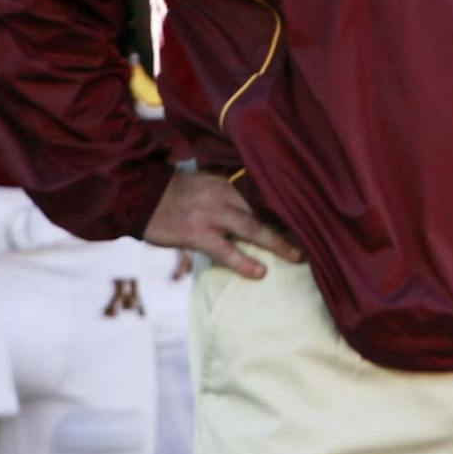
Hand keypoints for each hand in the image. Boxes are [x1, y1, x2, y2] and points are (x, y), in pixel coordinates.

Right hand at [142, 170, 302, 279]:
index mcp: (225, 181)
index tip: (308, 212)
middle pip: (263, 208)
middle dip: (289, 222)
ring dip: (276, 242)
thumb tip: (251, 208)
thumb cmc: (173, 193)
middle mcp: (222, 194)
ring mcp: (210, 214)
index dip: (284, 205)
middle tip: (312, 236)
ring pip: (252, 227)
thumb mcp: (202, 184)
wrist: (141, 196)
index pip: (262, 192)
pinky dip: (244, 262)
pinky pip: (226, 250)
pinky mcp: (198, 233)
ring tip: (296, 256)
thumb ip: (226, 193)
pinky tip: (260, 272)